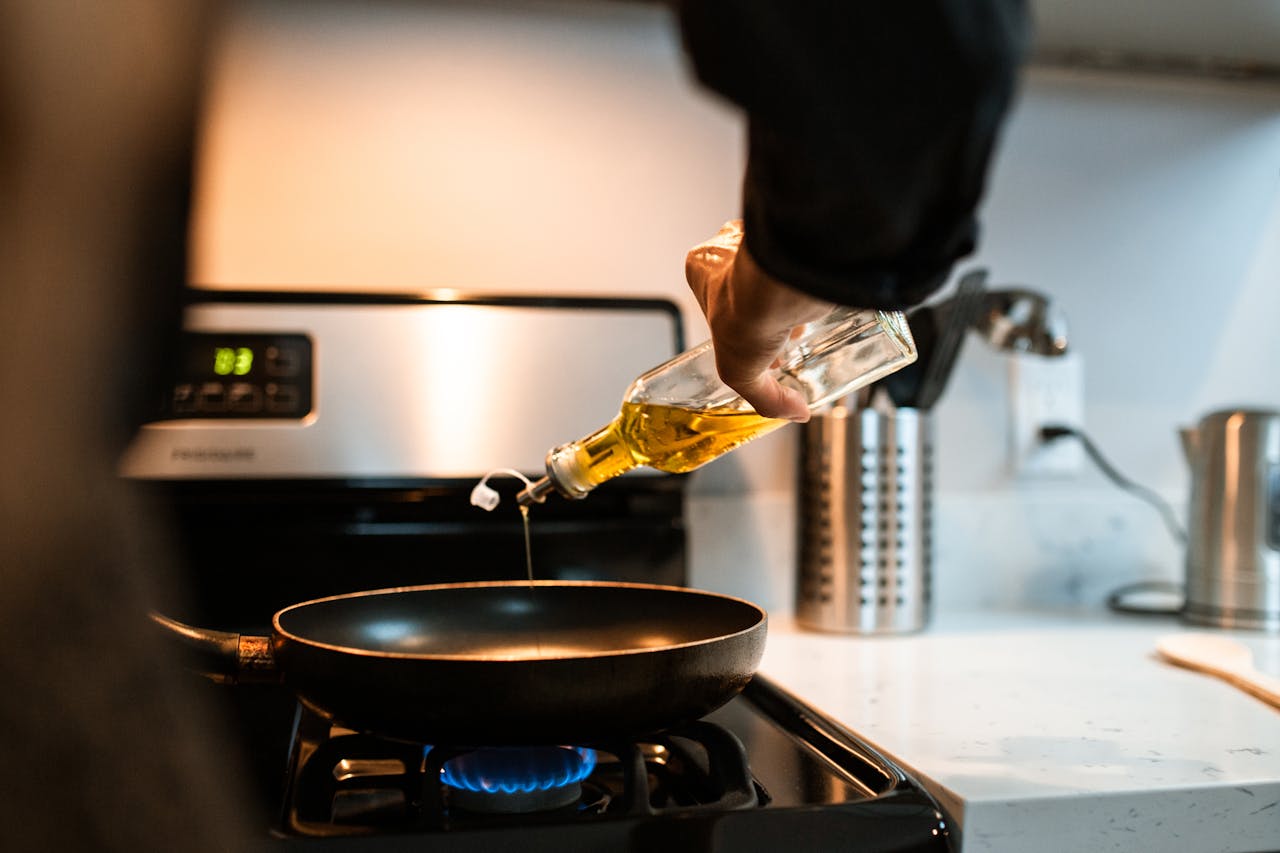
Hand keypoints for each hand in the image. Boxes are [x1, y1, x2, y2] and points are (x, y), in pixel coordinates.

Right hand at [685, 221, 833, 421]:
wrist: (777, 286)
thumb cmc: (742, 311)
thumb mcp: (738, 372)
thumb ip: (766, 398)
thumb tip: (796, 411)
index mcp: (701, 267)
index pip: (717, 300)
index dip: (739, 327)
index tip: (757, 343)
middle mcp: (730, 247)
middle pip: (748, 286)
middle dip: (765, 311)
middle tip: (780, 331)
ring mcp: (764, 239)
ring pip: (777, 272)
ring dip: (789, 295)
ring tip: (801, 318)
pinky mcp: (796, 240)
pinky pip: (805, 261)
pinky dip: (812, 281)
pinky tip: (820, 299)